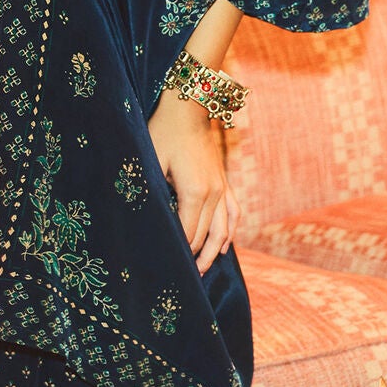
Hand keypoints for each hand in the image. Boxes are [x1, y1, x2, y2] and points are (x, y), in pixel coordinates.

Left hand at [148, 89, 239, 274]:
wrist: (189, 106)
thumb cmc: (163, 132)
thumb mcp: (152, 163)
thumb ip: (155, 194)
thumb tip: (152, 221)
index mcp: (195, 193)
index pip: (186, 234)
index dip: (177, 254)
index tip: (166, 269)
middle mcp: (214, 194)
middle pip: (205, 237)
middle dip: (194, 259)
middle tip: (182, 280)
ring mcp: (223, 188)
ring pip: (223, 230)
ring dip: (213, 252)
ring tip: (202, 270)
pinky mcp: (224, 181)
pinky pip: (234, 213)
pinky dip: (231, 232)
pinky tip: (225, 246)